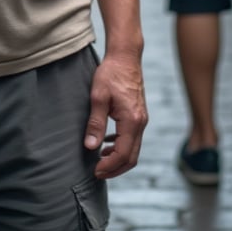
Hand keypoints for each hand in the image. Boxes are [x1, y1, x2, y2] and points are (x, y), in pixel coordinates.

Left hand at [84, 51, 147, 178]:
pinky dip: (121, 147)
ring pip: (133, 150)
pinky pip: (133, 139)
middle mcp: (140, 123)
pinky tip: (106, 144)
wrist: (125, 57)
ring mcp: (141, 120)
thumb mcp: (98, 97)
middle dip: (115, 169)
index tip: (94, 171)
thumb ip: (95, 123)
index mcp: (132, 121)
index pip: (122, 154)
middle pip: (131, 157)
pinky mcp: (138, 116)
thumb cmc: (111, 74)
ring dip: (118, 159)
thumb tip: (90, 146)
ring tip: (100, 161)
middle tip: (97, 173)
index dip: (109, 167)